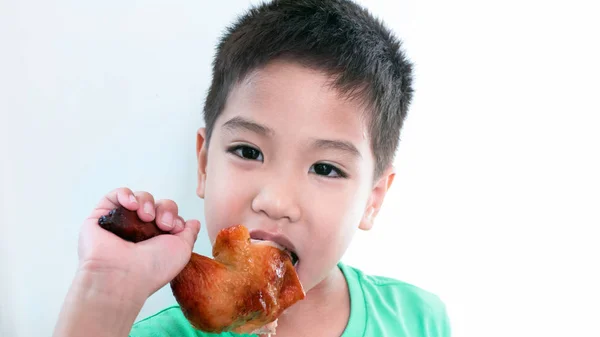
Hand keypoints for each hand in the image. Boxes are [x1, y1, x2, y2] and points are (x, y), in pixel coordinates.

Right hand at [78, 187, 200, 299]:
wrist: (123, 276)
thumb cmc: (153, 269)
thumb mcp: (182, 250)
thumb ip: (189, 234)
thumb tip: (194, 222)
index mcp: (156, 239)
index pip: (169, 215)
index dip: (174, 215)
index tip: (173, 228)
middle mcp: (138, 231)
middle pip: (156, 204)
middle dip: (164, 209)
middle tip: (162, 224)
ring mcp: (119, 223)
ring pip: (139, 198)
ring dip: (146, 202)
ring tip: (146, 217)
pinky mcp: (100, 217)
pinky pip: (114, 195)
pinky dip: (126, 194)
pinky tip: (132, 205)